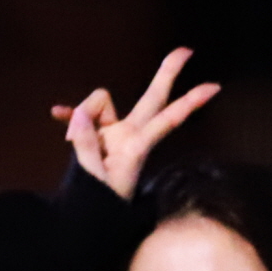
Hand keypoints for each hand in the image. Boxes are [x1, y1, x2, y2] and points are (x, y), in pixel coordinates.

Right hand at [51, 48, 221, 198]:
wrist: (86, 219)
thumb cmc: (97, 204)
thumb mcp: (90, 176)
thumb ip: (84, 142)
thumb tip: (79, 114)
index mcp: (135, 147)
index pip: (167, 119)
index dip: (189, 102)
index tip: (215, 87)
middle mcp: (129, 135)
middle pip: (152, 98)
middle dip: (167, 74)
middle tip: (186, 51)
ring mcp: (114, 132)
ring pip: (100, 104)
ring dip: (82, 115)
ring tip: (70, 142)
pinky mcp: (99, 134)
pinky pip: (83, 115)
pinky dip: (71, 117)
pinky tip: (56, 114)